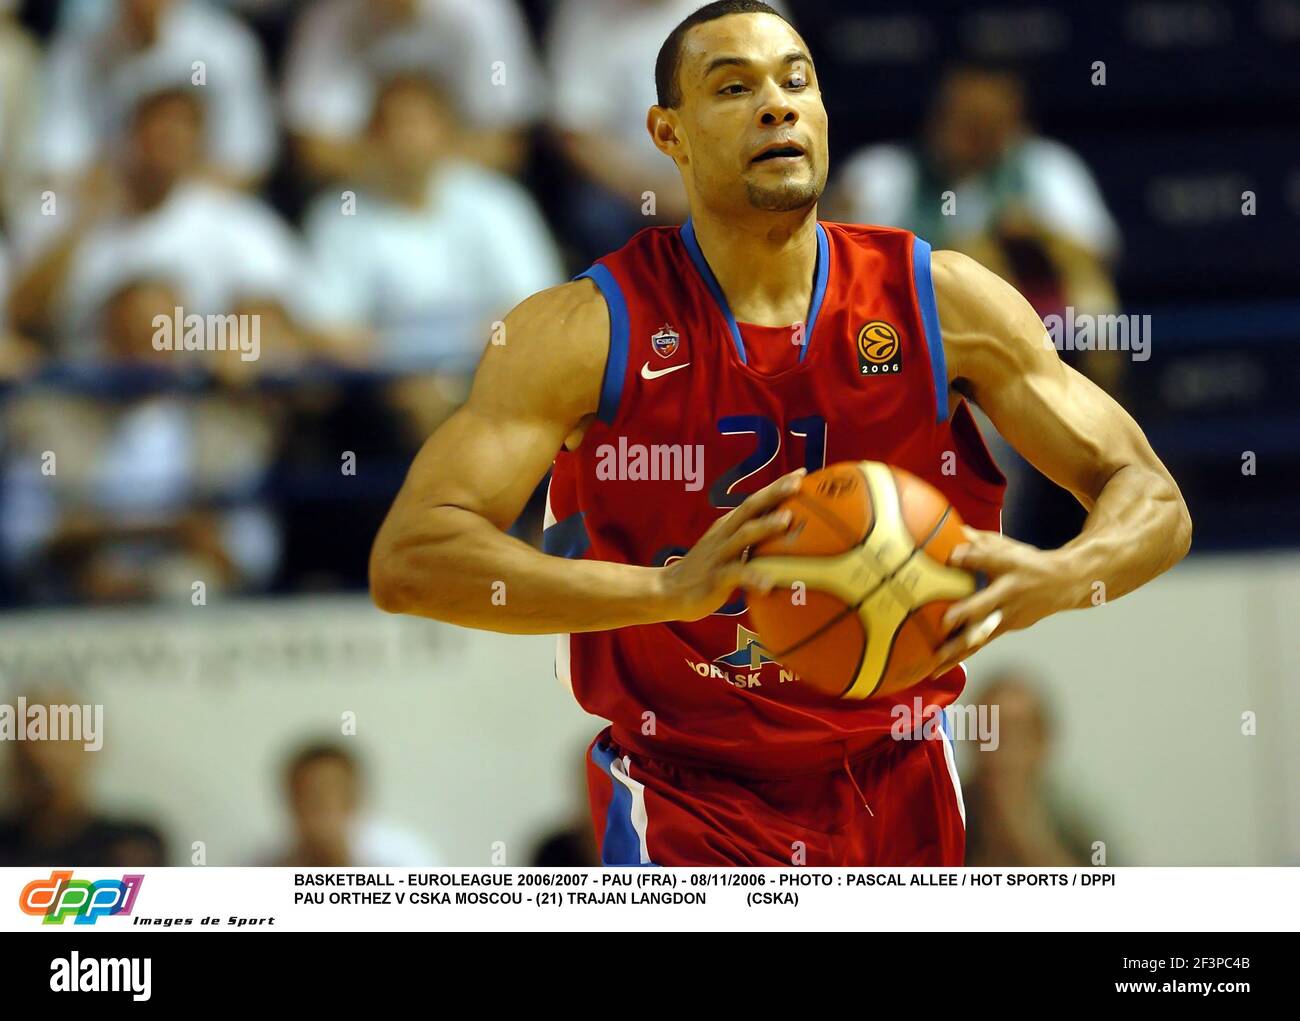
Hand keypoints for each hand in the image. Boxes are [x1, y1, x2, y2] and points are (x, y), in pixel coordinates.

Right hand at [658, 468, 803, 620]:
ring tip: (786, 519)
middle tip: (797, 483)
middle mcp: (724, 535)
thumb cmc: (707, 569)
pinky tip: (768, 584)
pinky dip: (751, 577)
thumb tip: (785, 536)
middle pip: (750, 508)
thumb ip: (752, 541)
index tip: (801, 473)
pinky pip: (733, 575)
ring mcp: (719, 555)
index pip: (755, 501)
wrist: (668, 590)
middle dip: (773, 494)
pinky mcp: (714, 579)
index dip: (776, 486)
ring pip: (743, 537)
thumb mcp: (729, 549)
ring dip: (764, 526)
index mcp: (729, 526)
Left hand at [927, 527, 1070, 675]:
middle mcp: (1009, 593)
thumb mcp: (1006, 546)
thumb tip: (949, 530)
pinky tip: (938, 669)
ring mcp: (1008, 615)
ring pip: (980, 633)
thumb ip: (978, 541)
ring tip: (933, 662)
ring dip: (957, 649)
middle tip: (943, 622)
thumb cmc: (1026, 562)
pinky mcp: (1006, 629)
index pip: (986, 559)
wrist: (1064, 584)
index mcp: (1009, 566)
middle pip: (985, 604)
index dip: (967, 557)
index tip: (950, 557)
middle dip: (965, 614)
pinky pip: (979, 644)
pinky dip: (960, 657)